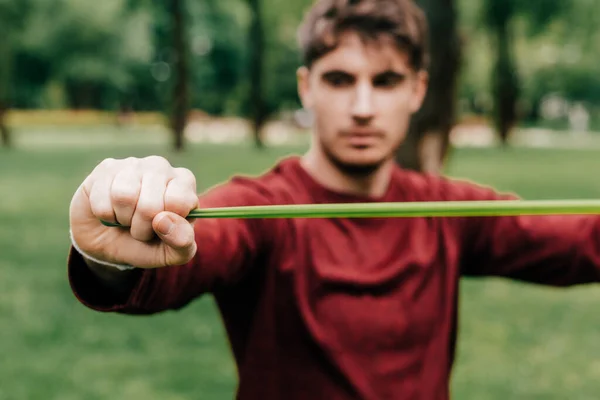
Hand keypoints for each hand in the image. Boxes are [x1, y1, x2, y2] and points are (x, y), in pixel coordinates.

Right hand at [69, 156, 198, 267]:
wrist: (109, 242)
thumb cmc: (148, 243)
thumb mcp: (172, 252)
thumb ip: (182, 242)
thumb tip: (164, 221)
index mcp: (184, 182)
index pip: (180, 201)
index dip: (167, 225)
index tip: (162, 228)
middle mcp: (161, 166)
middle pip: (150, 204)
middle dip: (142, 227)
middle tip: (140, 228)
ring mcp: (133, 164)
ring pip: (124, 196)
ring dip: (123, 219)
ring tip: (126, 218)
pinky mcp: (106, 168)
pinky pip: (101, 198)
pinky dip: (105, 215)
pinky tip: (110, 210)